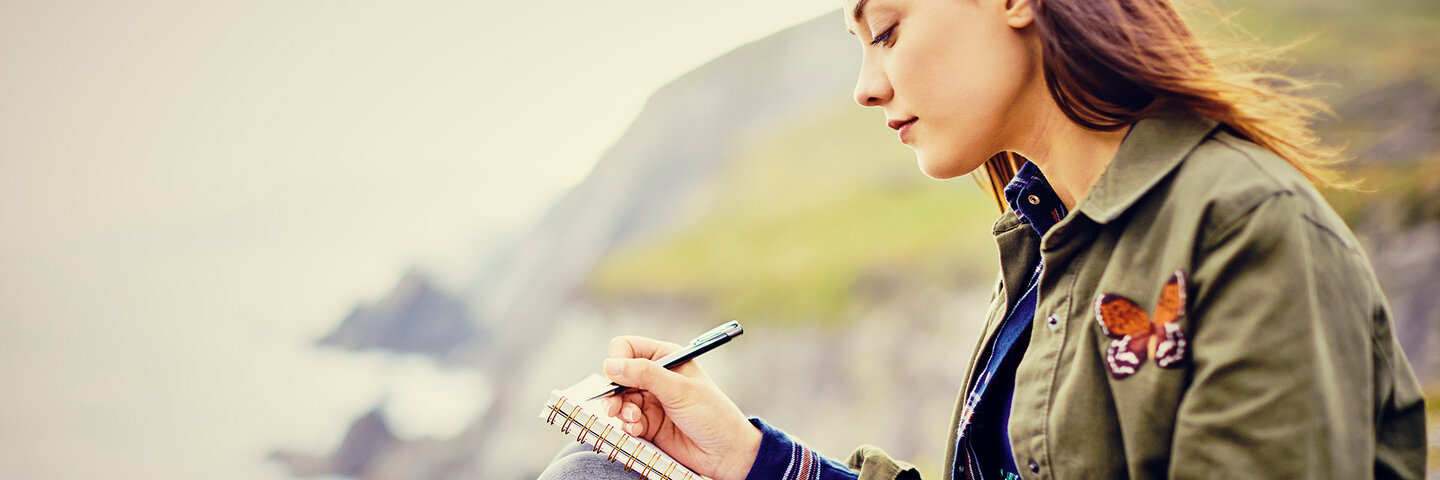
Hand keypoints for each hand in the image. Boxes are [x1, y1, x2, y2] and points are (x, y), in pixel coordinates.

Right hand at [602, 335, 760, 479]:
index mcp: (665, 358)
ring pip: (618, 400)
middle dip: (614, 392)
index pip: (627, 348)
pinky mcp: (647, 423)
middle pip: (617, 376)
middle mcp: (655, 377)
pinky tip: (639, 431)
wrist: (725, 452)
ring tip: (634, 421)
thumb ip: (645, 375)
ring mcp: (650, 401)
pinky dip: (628, 426)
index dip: (618, 360)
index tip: (619, 377)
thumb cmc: (712, 414)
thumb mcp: (679, 390)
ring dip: (620, 411)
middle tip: (615, 408)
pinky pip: (625, 421)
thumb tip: (611, 364)